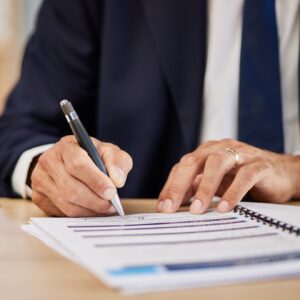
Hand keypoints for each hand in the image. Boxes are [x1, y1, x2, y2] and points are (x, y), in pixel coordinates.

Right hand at [31, 136, 132, 216]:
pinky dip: (80, 214)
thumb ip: (118, 162)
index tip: (112, 192)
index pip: (78, 164)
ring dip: (89, 210)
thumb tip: (118, 180)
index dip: (96, 181)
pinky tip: (92, 210)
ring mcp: (41, 180)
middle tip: (111, 205)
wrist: (69, 161)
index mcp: (67, 147)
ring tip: (105, 208)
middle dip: (95, 201)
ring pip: (66, 203)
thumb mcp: (109, 152)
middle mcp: (49, 161)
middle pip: (71, 188)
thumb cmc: (92, 156)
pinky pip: (61, 212)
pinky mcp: (39, 197)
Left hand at [157, 139, 299, 213]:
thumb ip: (196, 187)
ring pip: (217, 164)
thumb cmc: (243, 176)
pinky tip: (224, 207)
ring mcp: (240, 155)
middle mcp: (220, 149)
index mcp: (206, 152)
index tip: (163, 207)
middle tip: (171, 208)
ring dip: (204, 187)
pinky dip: (233, 192)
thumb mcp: (216, 181)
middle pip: (193, 161)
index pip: (182, 167)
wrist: (280, 173)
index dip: (170, 186)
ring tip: (197, 209)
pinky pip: (244, 176)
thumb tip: (172, 201)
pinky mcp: (259, 164)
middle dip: (179, 186)